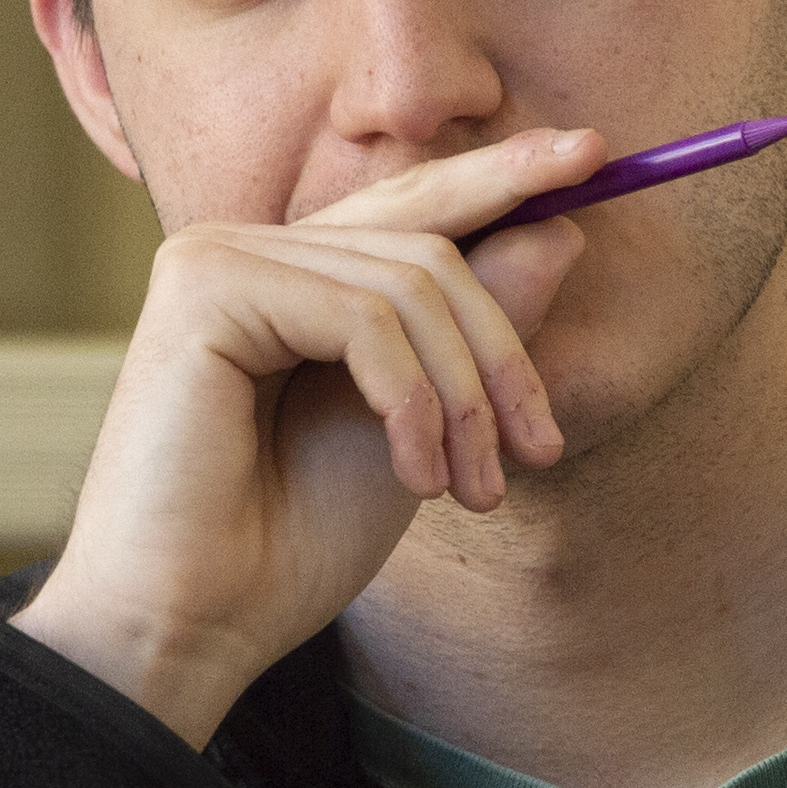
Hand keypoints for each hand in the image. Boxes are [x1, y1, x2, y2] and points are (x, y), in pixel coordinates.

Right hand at [15, 128, 608, 747]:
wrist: (188, 629)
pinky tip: (418, 477)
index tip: (598, 159)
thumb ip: (472, 335)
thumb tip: (560, 230)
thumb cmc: (284, 546)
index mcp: (285, 277)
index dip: (502, 178)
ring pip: (408, 282)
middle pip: (427, 243)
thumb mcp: (417, 430)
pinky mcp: (204, 288)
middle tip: (542, 447)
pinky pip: (362, 316)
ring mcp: (217, 258)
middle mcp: (244, 250)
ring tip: (476, 490)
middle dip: (503, 348)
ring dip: (467, 396)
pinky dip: (412, 402)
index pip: (410, 207)